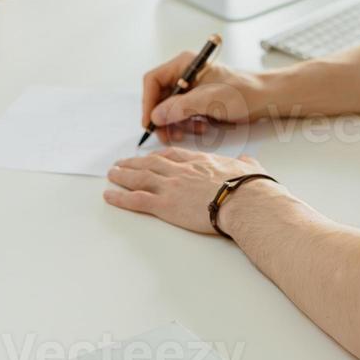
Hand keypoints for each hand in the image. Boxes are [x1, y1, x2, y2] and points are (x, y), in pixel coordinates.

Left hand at [104, 147, 280, 233]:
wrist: (244, 200)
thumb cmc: (250, 188)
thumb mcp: (250, 168)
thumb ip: (246, 164)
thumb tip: (248, 161)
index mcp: (200, 161)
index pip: (173, 155)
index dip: (159, 155)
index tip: (150, 156)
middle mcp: (182, 171)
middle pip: (152, 163)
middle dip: (135, 162)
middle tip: (122, 163)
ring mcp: (171, 186)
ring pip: (140, 178)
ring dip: (123, 175)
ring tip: (111, 174)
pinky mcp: (165, 204)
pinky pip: (137, 200)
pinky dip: (120, 197)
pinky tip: (109, 196)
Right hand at [141, 53, 268, 141]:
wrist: (265, 99)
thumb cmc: (243, 92)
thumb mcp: (210, 100)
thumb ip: (181, 107)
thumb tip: (155, 116)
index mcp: (185, 64)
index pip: (153, 81)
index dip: (148, 102)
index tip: (150, 122)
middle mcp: (185, 75)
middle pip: (159, 98)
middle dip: (163, 118)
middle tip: (168, 135)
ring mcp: (191, 89)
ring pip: (170, 110)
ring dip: (177, 124)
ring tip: (192, 131)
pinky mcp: (198, 102)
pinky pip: (182, 116)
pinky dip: (188, 125)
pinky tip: (202, 128)